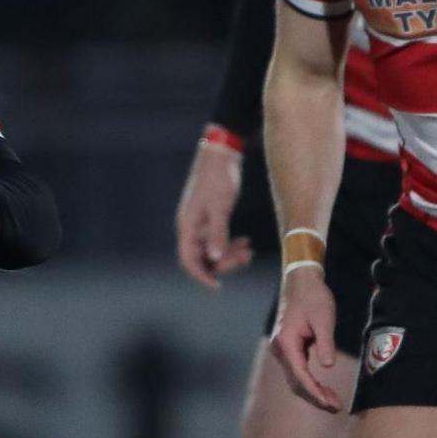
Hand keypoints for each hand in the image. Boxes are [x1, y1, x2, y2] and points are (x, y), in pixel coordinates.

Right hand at [173, 138, 253, 287]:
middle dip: (223, 262)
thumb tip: (214, 258)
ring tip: (249, 251)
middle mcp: (190, 226)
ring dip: (229, 254)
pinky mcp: (210, 214)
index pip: (188, 259)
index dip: (201, 275)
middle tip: (245, 258)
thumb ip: (217, 234)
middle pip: (202, 256)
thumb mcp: (220, 207)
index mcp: (188, 225)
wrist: (222, 152)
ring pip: (211, 248)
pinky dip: (230, 243)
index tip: (218, 285)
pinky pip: (217, 237)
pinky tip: (245, 242)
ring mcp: (200, 220)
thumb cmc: (219, 178)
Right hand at [270, 268, 345, 412]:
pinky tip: (324, 389)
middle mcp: (280, 349)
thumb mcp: (324, 319)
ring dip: (313, 392)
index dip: (315, 392)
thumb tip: (328, 366)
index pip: (300, 375)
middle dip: (315, 397)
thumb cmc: (313, 297)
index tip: (330, 403)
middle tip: (336, 407)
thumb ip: (325, 343)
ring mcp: (283, 350)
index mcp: (286, 342)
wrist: (300, 282)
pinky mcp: (289, 349)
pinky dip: (310, 382)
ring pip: (296, 379)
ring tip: (333, 402)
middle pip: (295, 382)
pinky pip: (298, 371)